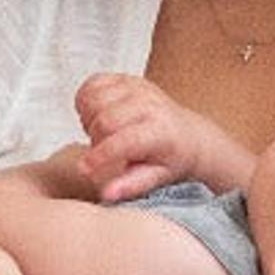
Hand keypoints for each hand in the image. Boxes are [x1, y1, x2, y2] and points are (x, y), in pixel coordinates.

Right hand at [73, 72, 247, 201]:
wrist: (189, 136)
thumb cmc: (172, 159)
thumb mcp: (157, 178)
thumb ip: (131, 185)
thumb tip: (107, 194)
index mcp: (160, 131)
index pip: (122, 140)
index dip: (99, 156)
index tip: (85, 170)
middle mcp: (150, 105)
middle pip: (103, 119)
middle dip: (95, 139)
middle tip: (103, 151)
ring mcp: (138, 88)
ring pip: (94, 99)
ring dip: (89, 119)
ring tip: (103, 134)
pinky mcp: (126, 79)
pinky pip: (93, 84)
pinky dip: (87, 100)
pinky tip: (98, 116)